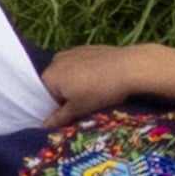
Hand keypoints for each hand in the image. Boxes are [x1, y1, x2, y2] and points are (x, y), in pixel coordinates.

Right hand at [36, 42, 174, 119]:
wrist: (131, 67)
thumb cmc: (101, 90)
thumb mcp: (79, 109)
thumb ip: (59, 119)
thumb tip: (43, 127)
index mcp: (49, 76)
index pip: (44, 97)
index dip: (57, 109)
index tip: (73, 116)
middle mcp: (56, 61)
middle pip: (56, 84)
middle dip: (67, 96)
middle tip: (86, 106)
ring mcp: (72, 52)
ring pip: (70, 74)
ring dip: (78, 84)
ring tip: (97, 93)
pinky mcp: (88, 48)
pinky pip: (82, 64)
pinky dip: (88, 73)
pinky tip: (103, 80)